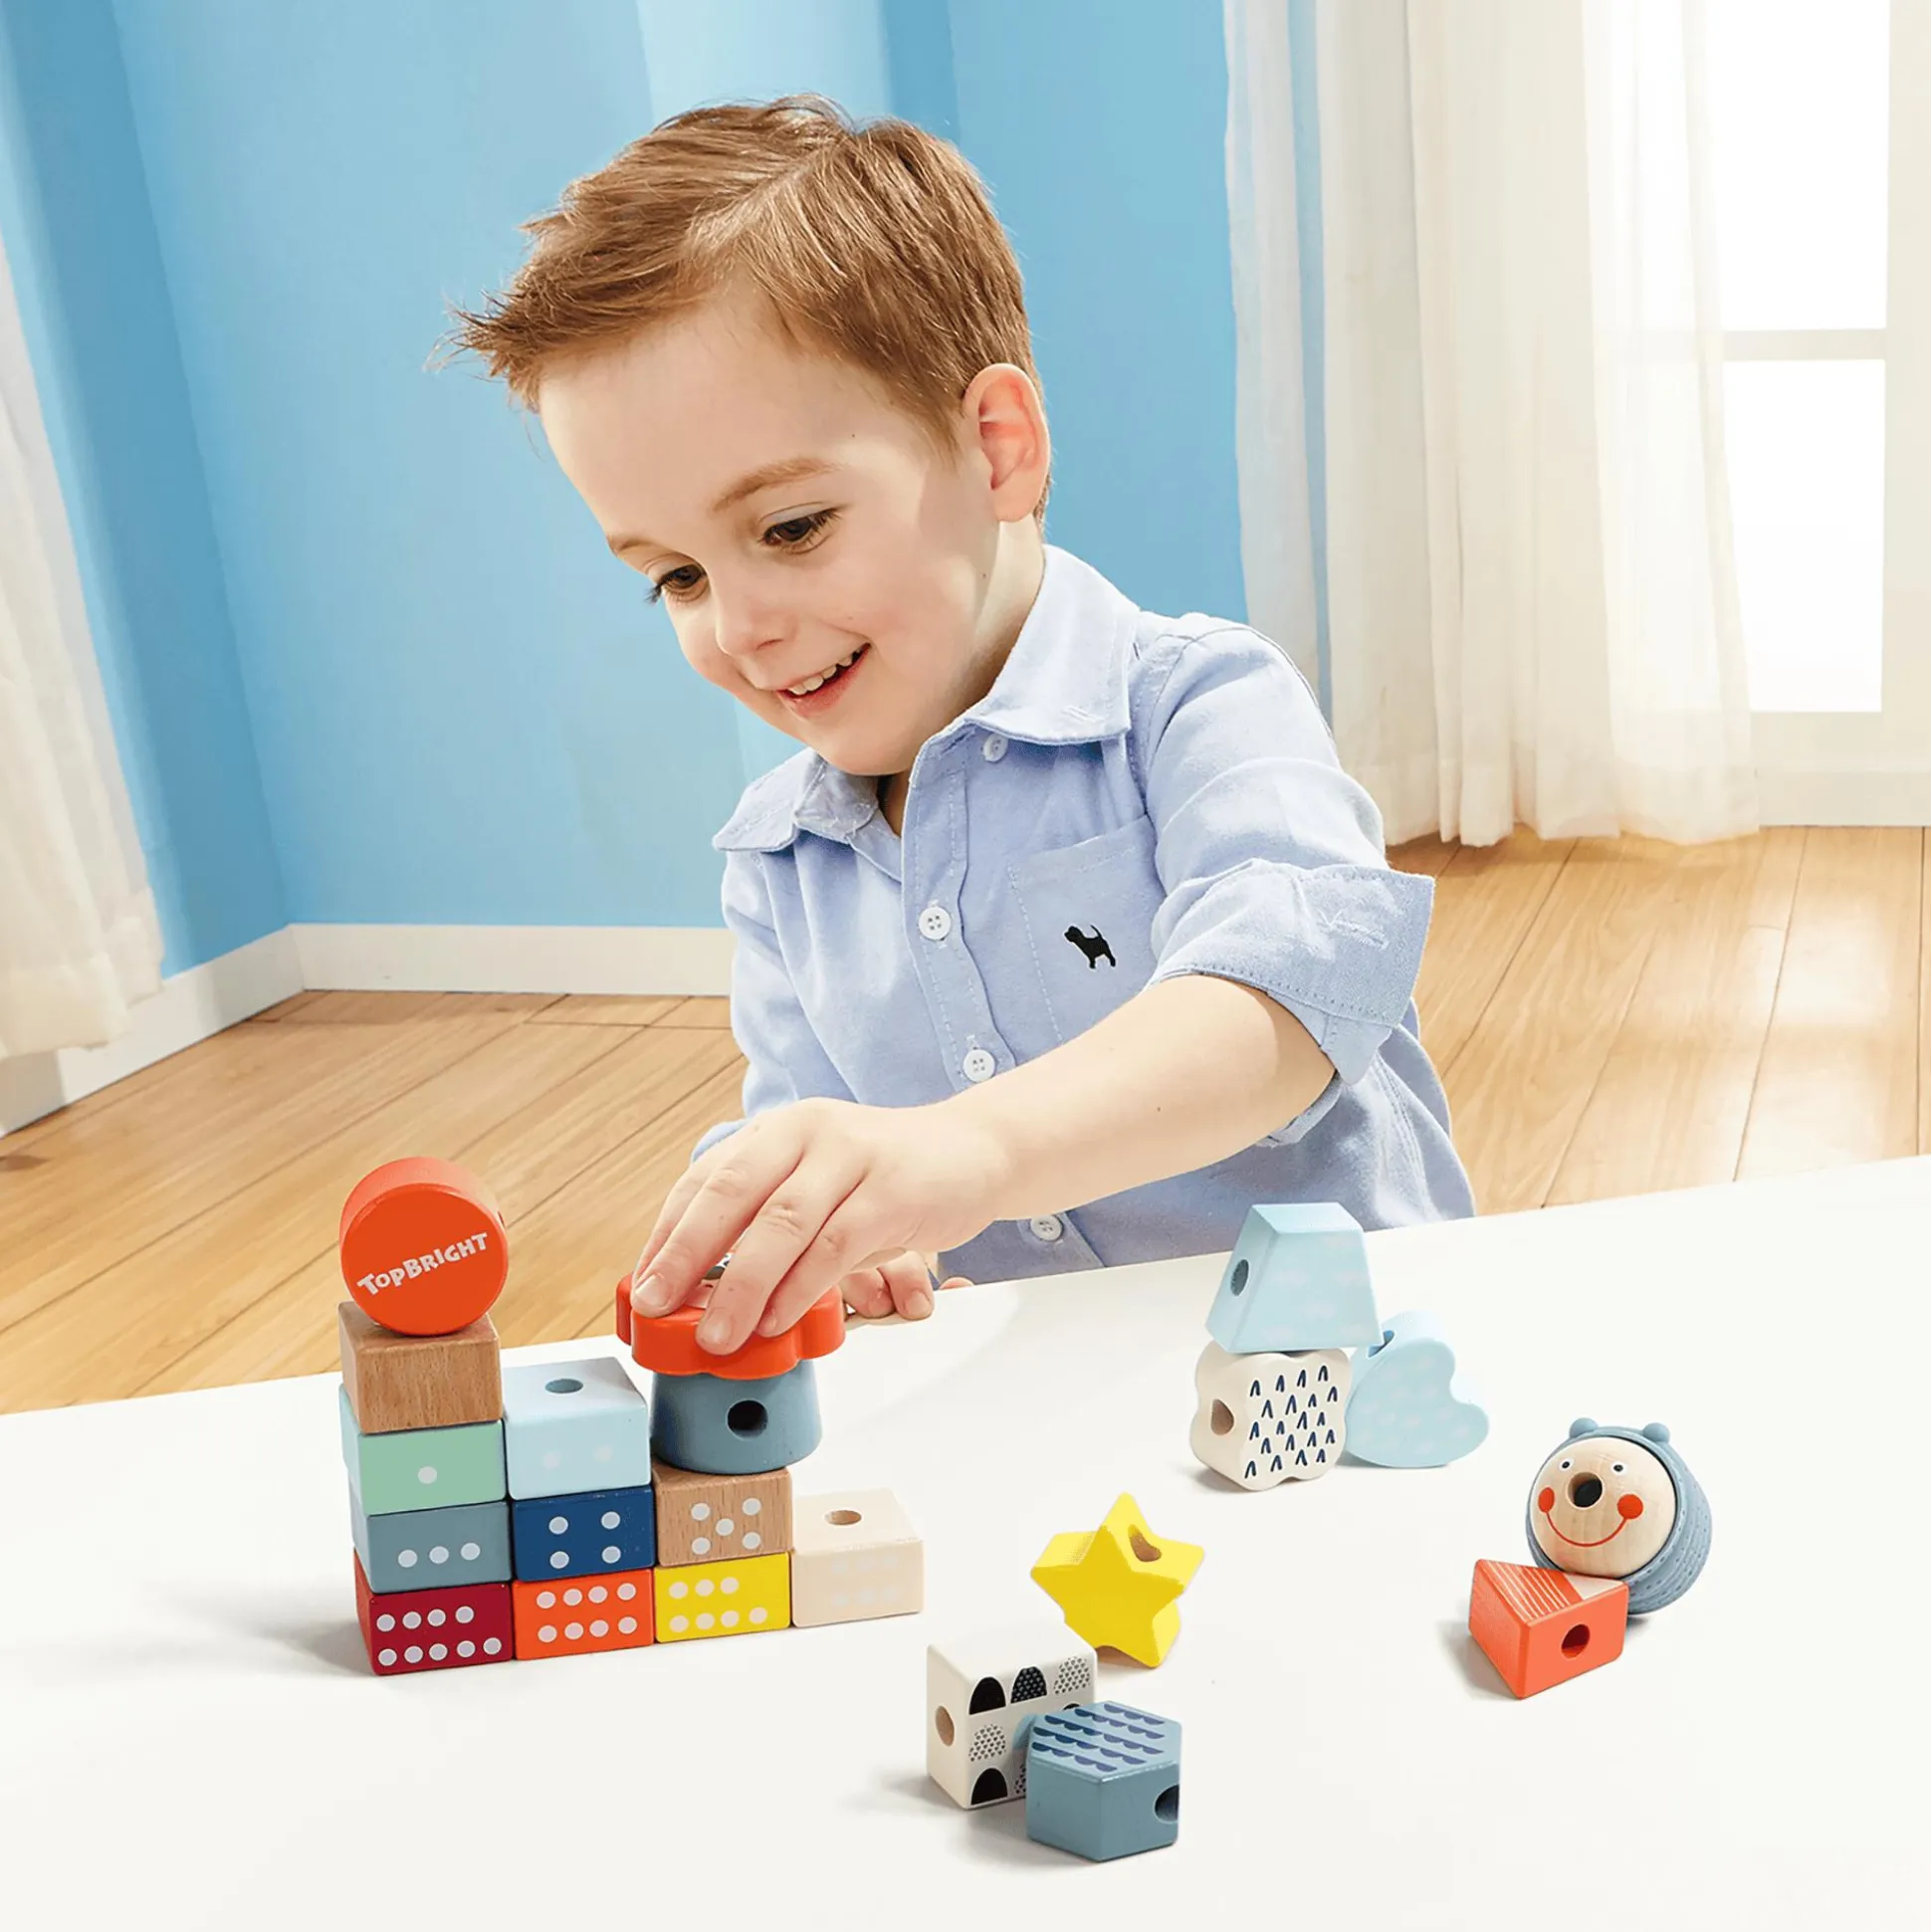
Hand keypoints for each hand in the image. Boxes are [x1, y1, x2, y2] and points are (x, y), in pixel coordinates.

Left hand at [630, 1097, 1006, 1353]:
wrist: (975, 1149)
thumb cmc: (887, 1178)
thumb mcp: (819, 1189)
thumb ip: (770, 1229)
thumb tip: (707, 1294)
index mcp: (778, 1131)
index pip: (704, 1180)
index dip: (666, 1235)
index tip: (642, 1287)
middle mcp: (806, 1132)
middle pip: (730, 1193)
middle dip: (685, 1256)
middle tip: (656, 1307)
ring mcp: (850, 1156)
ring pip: (780, 1224)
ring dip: (740, 1286)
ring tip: (717, 1335)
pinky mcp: (891, 1189)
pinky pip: (834, 1245)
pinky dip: (800, 1288)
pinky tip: (778, 1320)